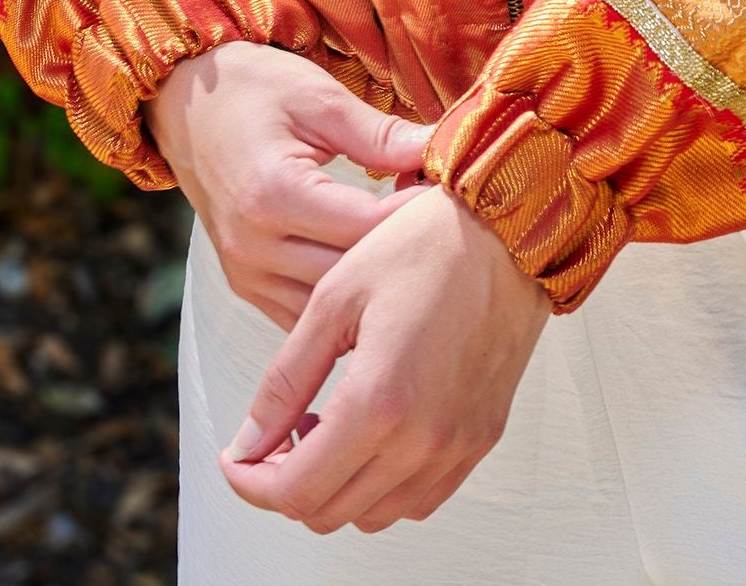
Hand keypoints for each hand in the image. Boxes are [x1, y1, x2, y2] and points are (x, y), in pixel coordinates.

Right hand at [146, 43, 428, 329]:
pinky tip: (374, 269)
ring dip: (374, 283)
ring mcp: (246, 274)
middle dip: (402, 252)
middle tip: (444, 225)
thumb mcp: (319, 98)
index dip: (416, 213)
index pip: (367, 225)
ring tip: (411, 246)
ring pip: (330, 308)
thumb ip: (380, 135)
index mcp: (273, 195)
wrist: (185, 106)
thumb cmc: (254, 90)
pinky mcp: (246, 286)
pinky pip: (305, 314)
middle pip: (352, 275)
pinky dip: (343, 298)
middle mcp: (254, 247)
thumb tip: (443, 152)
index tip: (449, 193)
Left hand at [221, 181, 549, 532]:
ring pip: (373, 515)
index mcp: (380, 402)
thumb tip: (248, 443)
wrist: (509, 231)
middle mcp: (423, 441)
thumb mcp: (335, 299)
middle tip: (277, 432)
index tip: (236, 457)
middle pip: (329, 512)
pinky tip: (372, 431)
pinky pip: (419, 499)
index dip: (251, 482)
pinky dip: (382, 485)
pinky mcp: (482, 439)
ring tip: (324, 422)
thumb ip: (286, 380)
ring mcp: (458, 447)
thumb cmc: (422, 247)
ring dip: (335, 485)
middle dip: (286, 483)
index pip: (295, 491)